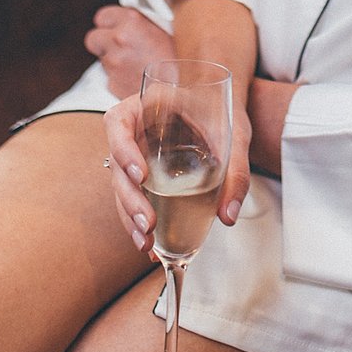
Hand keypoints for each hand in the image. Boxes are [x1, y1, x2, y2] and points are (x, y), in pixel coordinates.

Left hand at [85, 4, 175, 100]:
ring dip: (114, 61)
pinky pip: (110, 79)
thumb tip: (130, 20)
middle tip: (121, 48)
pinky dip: (120, 79)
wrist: (186, 90)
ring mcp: (114, 63)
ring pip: (102, 60)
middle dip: (104, 43)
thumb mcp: (165, 29)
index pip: (102, 17)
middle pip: (93, 38)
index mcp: (132, 20)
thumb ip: (142, 22)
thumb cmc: (181, 60)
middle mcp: (119, 40)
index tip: (115, 28)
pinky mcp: (113, 84)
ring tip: (137, 65)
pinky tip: (138, 78)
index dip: (109, 24)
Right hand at [103, 91, 255, 256]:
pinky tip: (150, 246)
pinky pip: (135, 197)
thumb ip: (234, 171)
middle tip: (148, 223)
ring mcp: (136, 153)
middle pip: (117, 164)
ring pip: (122, 186)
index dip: (124, 150)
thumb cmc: (225, 109)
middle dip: (130, 198)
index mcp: (147, 105)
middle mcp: (134, 130)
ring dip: (130, 216)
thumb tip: (228, 214)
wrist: (225, 109)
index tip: (141, 174)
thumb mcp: (234, 133)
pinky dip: (140, 221)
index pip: (119, 123)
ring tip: (146, 244)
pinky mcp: (144, 174)